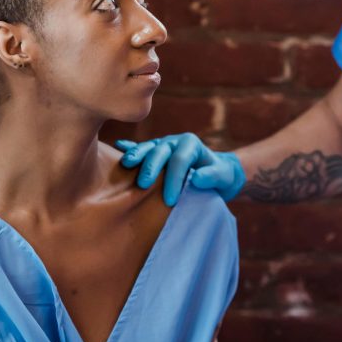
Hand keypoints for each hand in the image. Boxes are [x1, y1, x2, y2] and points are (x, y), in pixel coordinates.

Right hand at [115, 133, 245, 205]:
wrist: (216, 173)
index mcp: (191, 144)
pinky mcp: (153, 152)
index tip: (170, 200)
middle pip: (160, 151)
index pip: (180, 160)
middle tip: (143, 184)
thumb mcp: (224, 177)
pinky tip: (116, 146)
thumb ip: (213, 176)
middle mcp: (174, 142)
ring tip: (126, 164)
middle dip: (151, 166)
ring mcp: (162, 145)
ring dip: (136, 155)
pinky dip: (129, 148)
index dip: (174, 179)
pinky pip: (140, 148)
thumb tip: (198, 179)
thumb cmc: (221, 176)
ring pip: (147, 148)